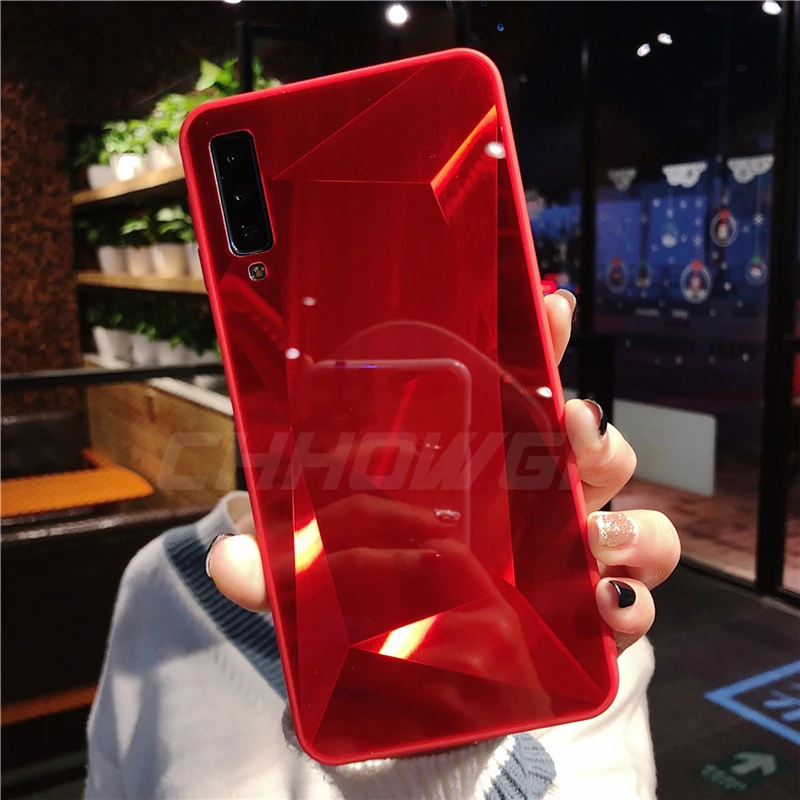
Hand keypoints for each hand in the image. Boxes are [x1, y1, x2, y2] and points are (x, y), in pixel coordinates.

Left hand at [208, 289, 679, 655]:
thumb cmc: (379, 604)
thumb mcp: (321, 575)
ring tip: (590, 538)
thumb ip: (281, 565)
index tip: (546, 308)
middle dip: (593, 431)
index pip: (520, 388)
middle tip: (568, 423)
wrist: (412, 687)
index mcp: (480, 466)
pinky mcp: (584, 623)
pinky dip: (632, 602)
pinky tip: (606, 607)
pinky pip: (633, 602)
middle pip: (591, 447)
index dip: (540, 341)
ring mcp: (565, 560)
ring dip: (627, 522)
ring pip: (632, 521)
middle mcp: (533, 504)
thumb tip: (228, 556)